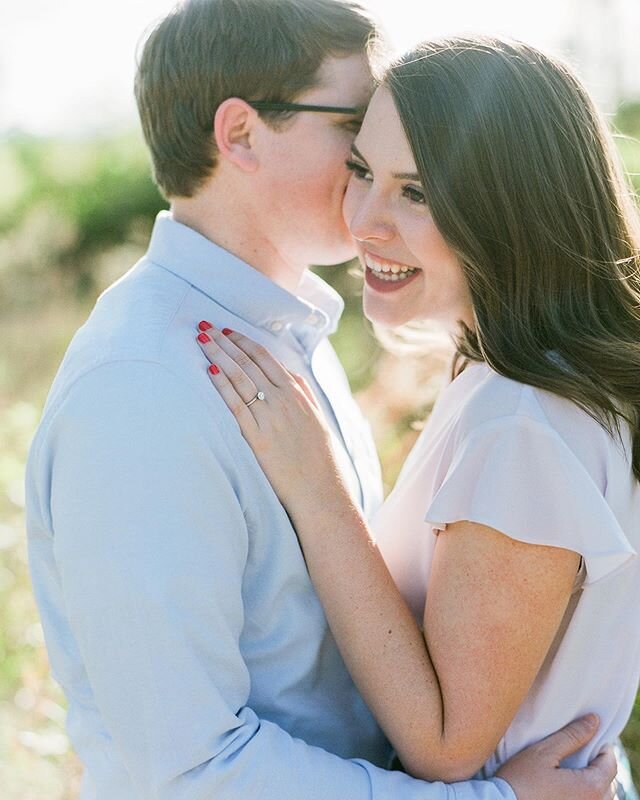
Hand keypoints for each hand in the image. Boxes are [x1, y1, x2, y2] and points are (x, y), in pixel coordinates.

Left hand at [196, 322, 341, 509]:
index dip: (245, 342)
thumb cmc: (319, 459)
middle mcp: (283, 400)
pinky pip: (236, 404)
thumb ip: (304, 395)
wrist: (320, 491)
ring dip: (219, 355)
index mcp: (297, 394)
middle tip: (206, 326)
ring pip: (240, 378)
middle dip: (225, 342)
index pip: (267, 359)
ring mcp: (270, 417)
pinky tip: (209, 370)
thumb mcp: (317, 420)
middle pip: (249, 363)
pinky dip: (222, 384)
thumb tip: (292, 376)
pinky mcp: (258, 436)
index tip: (229, 331)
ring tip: (202, 340)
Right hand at [497, 715, 617, 799]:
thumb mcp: (544, 752)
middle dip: (597, 764)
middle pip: (607, 781)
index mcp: (590, 788)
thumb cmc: (521, 780)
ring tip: (570, 768)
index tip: (585, 736)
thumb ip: (572, 736)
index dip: (600, 746)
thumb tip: (594, 721)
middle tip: (577, 750)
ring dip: (591, 781)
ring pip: (600, 795)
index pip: (610, 763)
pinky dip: (583, 793)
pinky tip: (564, 786)